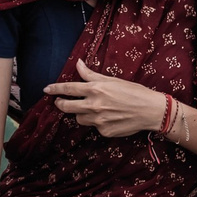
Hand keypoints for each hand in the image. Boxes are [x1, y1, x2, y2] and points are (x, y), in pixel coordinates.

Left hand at [44, 60, 164, 136]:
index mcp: (96, 89)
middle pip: (67, 106)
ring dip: (81, 113)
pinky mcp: (103, 132)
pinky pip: (94, 127)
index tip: (46, 89)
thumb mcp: (113, 80)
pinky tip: (109, 117)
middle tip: (60, 102)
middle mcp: (94, 105)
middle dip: (60, 104)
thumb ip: (92, 75)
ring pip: (79, 118)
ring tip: (93, 109)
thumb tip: (78, 64)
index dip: (55, 89)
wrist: (150, 111)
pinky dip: (97, 122)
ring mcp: (98, 120)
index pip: (69, 88)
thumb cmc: (134, 92)